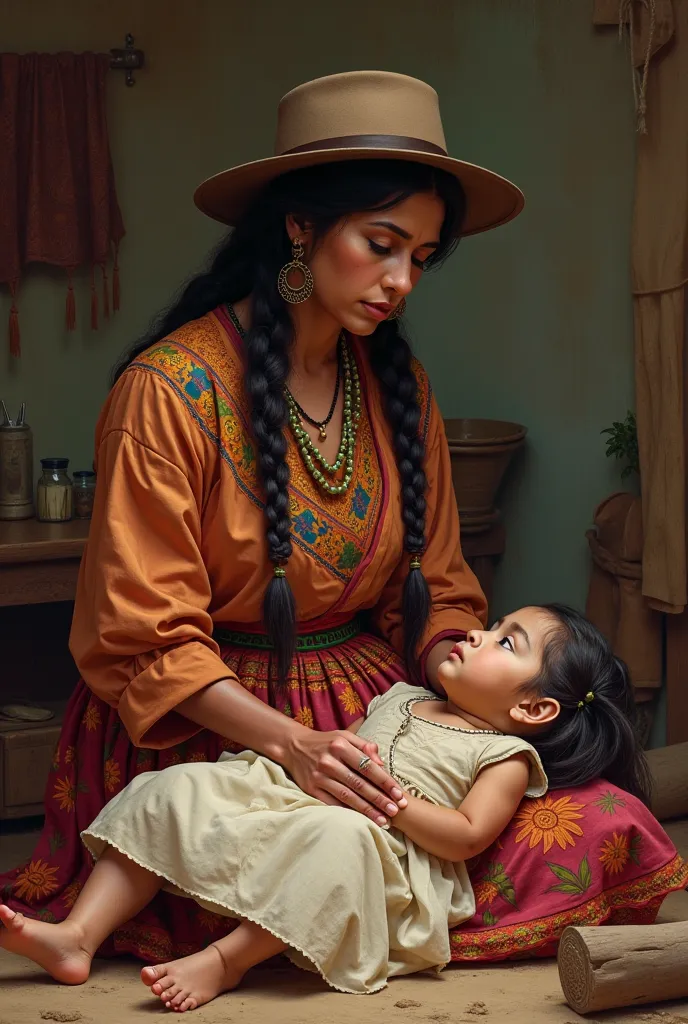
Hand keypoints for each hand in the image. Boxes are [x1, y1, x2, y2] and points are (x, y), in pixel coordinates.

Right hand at [282, 727, 406, 825]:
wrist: (293, 746)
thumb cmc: (325, 742)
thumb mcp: (344, 736)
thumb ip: (365, 746)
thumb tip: (382, 764)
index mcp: (341, 746)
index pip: (368, 767)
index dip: (385, 782)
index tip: (399, 794)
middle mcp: (330, 761)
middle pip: (360, 784)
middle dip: (380, 799)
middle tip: (395, 811)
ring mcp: (319, 776)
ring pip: (348, 797)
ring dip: (367, 810)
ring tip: (383, 820)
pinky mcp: (311, 789)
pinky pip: (333, 804)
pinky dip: (348, 813)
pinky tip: (362, 820)